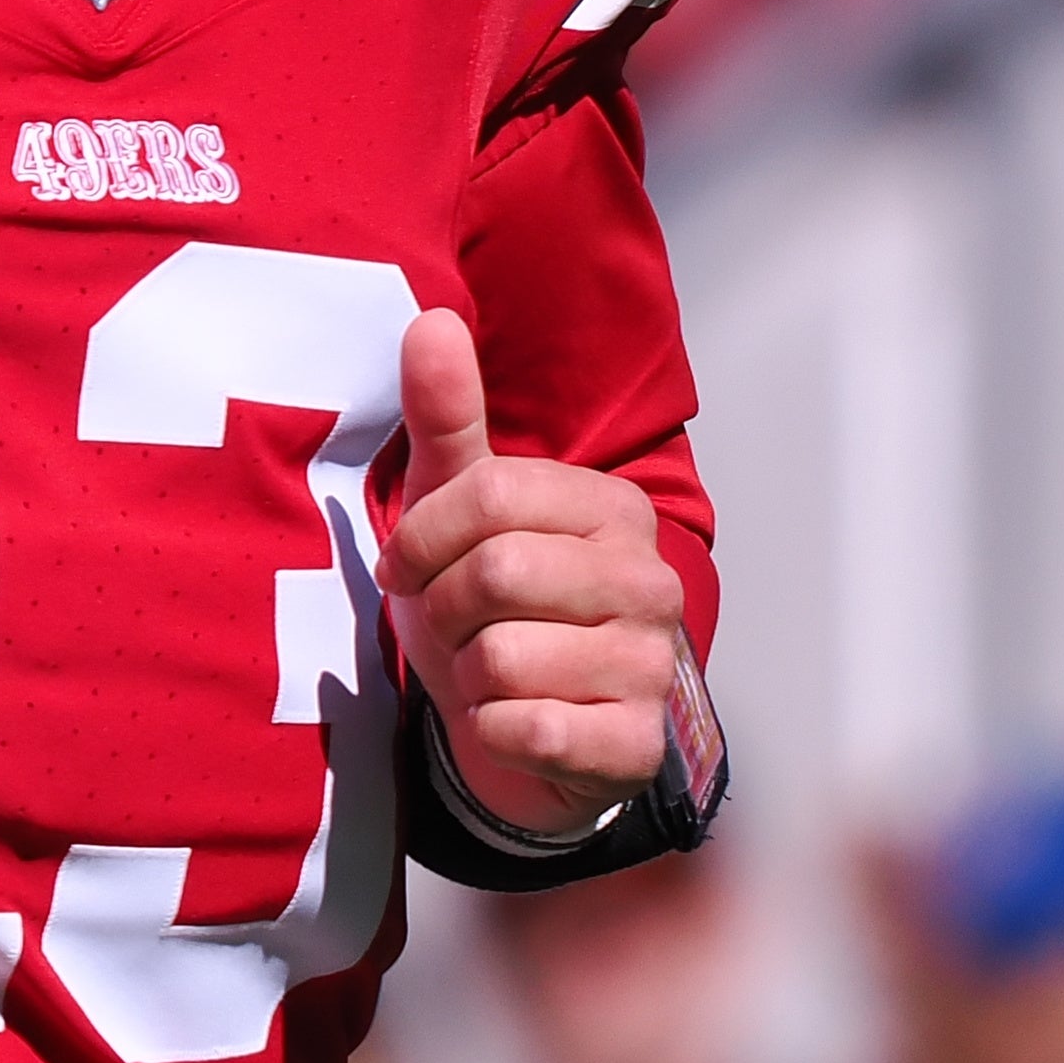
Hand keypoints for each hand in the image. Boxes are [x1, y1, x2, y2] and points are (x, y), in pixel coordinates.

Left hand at [381, 307, 690, 842]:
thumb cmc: (496, 610)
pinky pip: (526, 729)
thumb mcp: (459, 508)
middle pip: (494, 573)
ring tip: (489, 672)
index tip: (411, 564)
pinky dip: (493, 731)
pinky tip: (513, 723)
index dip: (422, 536)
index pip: (488, 493)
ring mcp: (652, 666)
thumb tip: (430, 318)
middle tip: (455, 625)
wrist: (536, 733)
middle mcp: (650, 581)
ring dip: (467, 674)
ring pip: (502, 657)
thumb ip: (448, 416)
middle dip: (443, 608)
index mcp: (613, 509)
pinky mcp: (635, 744)